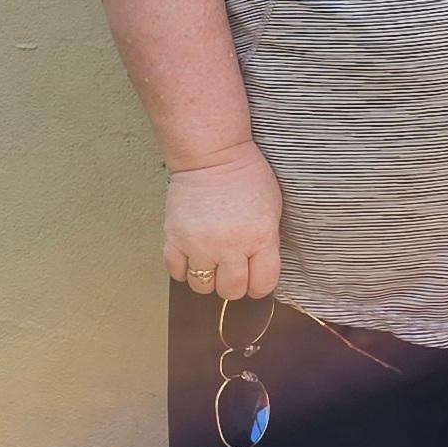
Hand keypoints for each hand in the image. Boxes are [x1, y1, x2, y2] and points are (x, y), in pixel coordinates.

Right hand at [165, 142, 282, 299]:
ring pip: (202, 287)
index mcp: (260, 236)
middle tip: (231, 266)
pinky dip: (183, 269)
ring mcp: (200, 244)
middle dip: (233, 282)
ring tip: (210, 258)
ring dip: (207, 277)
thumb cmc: (245, 175)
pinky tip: (192, 254)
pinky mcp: (175, 239)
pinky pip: (176, 273)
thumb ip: (267, 243)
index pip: (262, 285)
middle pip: (231, 291)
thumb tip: (259, 272)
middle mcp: (230, 245)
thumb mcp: (271, 209)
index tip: (255, 278)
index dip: (259, 284)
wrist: (212, 154)